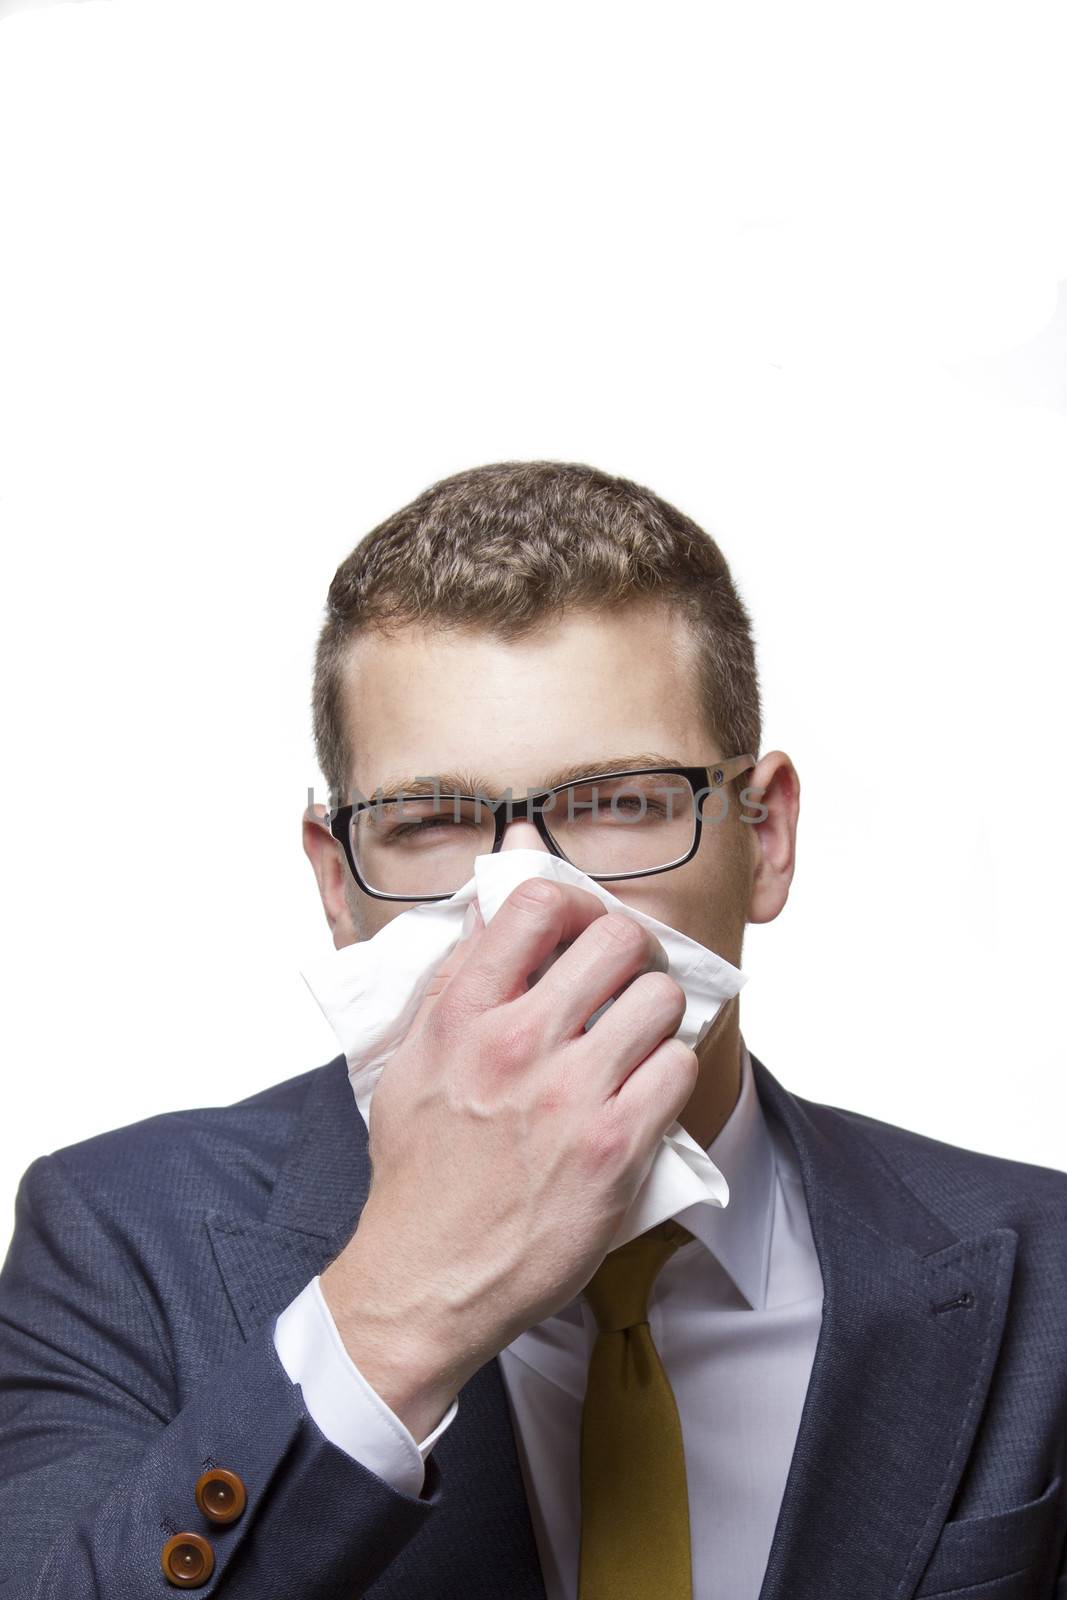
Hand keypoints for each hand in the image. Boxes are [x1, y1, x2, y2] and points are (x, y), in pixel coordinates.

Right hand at [320, 878, 697, 1438]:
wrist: (428, 1280)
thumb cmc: (418, 1173)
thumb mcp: (410, 1063)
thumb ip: (454, 987)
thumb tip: (494, 917)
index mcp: (462, 1016)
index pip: (537, 904)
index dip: (574, 904)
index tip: (580, 930)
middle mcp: (518, 1043)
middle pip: (617, 938)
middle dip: (630, 953)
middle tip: (625, 980)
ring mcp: (570, 1096)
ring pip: (660, 998)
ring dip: (656, 1013)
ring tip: (638, 1037)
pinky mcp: (615, 1149)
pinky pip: (678, 1067)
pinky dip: (669, 1070)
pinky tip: (645, 1088)